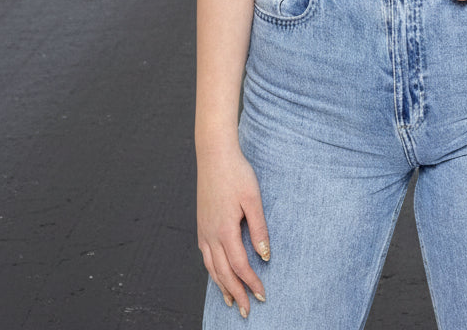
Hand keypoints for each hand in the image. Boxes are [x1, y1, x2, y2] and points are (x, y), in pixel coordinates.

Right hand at [197, 143, 269, 318]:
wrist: (214, 155)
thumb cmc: (237, 173)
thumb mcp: (253, 198)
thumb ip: (259, 228)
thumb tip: (265, 256)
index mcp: (225, 230)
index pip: (240, 266)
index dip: (251, 283)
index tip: (262, 296)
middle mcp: (211, 235)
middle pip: (223, 273)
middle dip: (236, 293)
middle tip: (246, 311)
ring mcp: (203, 230)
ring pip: (211, 268)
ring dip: (222, 286)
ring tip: (230, 301)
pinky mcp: (201, 225)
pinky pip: (205, 256)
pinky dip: (212, 271)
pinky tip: (217, 274)